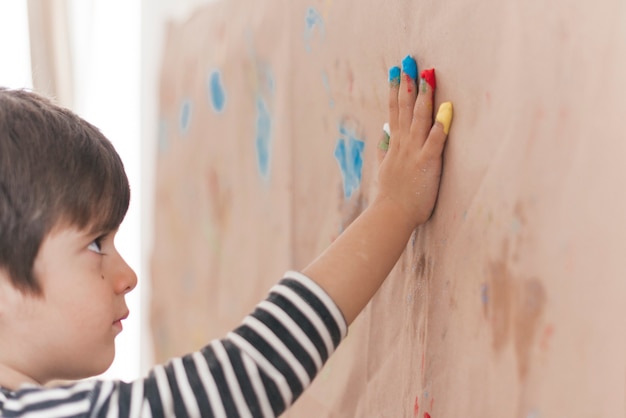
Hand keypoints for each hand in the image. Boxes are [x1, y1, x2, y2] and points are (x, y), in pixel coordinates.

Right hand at [376, 55, 451, 228]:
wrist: (392, 215)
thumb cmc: (392, 195)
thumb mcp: (384, 169)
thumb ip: (384, 150)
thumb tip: (383, 134)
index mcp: (395, 145)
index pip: (394, 111)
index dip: (395, 90)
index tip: (396, 71)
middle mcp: (403, 144)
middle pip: (405, 109)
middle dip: (408, 84)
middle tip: (409, 62)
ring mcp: (414, 153)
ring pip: (419, 120)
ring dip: (423, 98)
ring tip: (427, 77)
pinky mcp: (427, 163)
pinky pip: (434, 142)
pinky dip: (440, 127)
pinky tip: (446, 112)